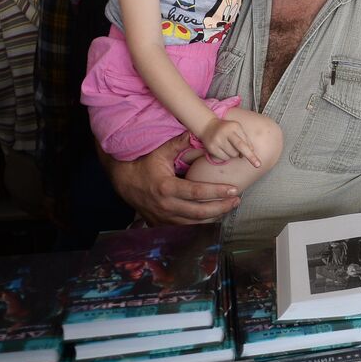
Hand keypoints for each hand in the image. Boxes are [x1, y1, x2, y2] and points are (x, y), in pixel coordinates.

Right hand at [102, 132, 240, 224]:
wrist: (124, 182)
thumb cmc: (144, 165)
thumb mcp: (160, 152)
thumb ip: (180, 144)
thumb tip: (198, 133)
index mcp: (166, 188)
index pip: (197, 193)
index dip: (217, 192)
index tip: (233, 190)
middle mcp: (166, 206)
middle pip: (200, 212)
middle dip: (221, 207)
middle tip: (236, 200)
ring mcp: (164, 218)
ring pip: (195, 223)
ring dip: (214, 217)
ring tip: (229, 207)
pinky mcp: (163, 224)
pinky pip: (186, 228)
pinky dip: (202, 224)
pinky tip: (213, 216)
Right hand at [200, 117, 260, 167]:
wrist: (207, 126)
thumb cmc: (226, 129)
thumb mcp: (237, 129)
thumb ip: (246, 139)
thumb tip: (251, 152)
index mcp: (233, 127)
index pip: (243, 143)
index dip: (251, 154)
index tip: (258, 164)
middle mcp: (224, 133)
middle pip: (238, 150)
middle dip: (249, 157)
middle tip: (257, 164)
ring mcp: (217, 141)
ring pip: (232, 155)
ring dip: (234, 154)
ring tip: (230, 147)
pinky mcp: (211, 148)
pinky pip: (224, 158)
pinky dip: (227, 156)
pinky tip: (223, 149)